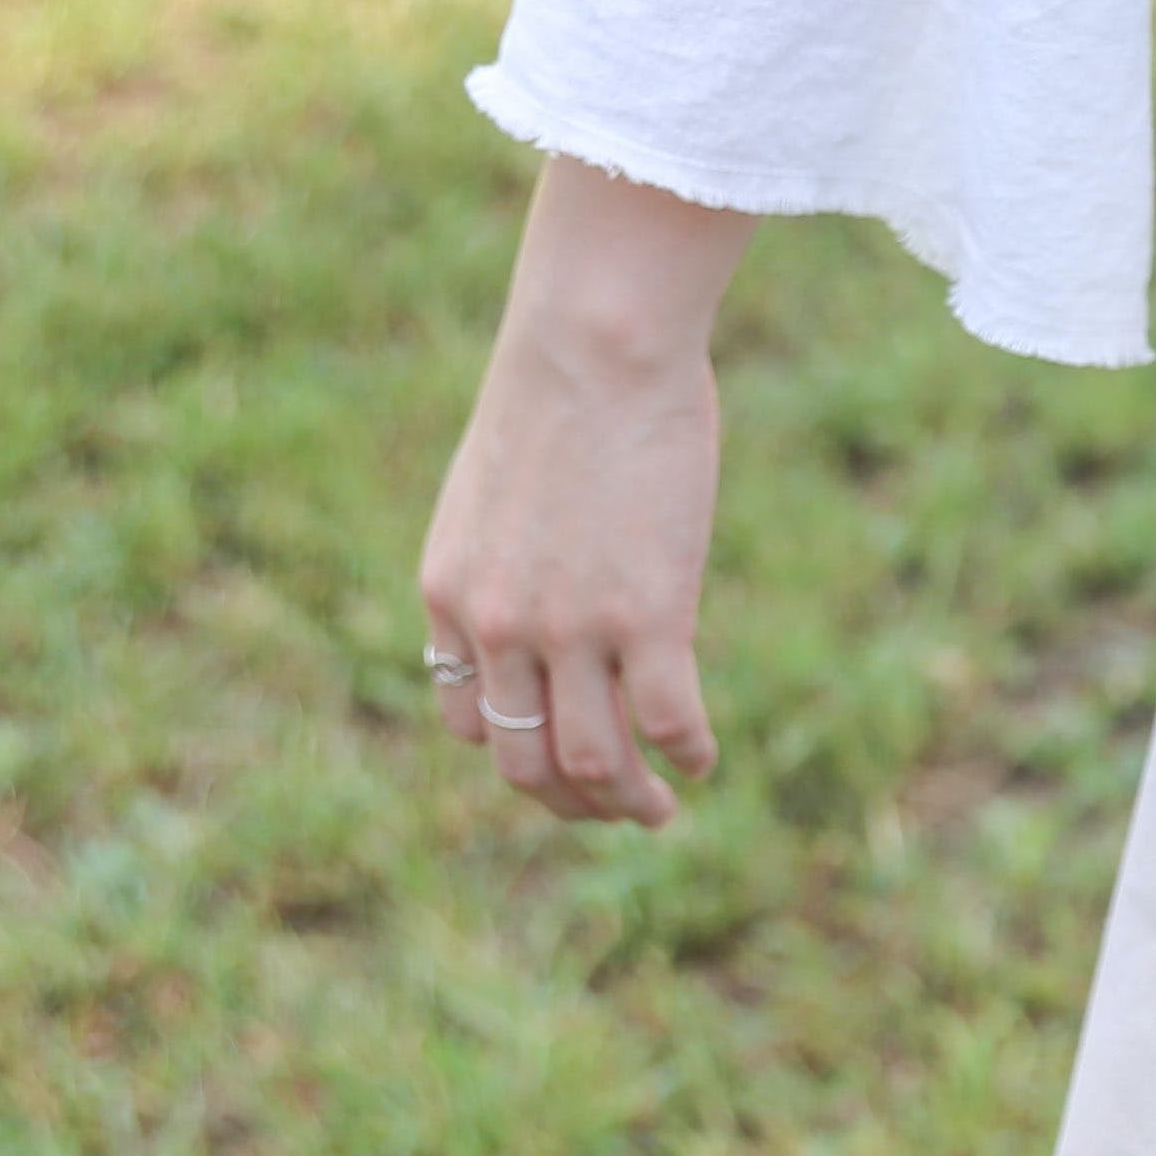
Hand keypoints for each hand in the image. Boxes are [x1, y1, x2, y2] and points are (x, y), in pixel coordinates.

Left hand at [417, 156, 758, 825]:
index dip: (517, 755)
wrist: (595, 344)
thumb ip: (504, 559)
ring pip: (594, 764)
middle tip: (618, 810)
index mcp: (451, 597)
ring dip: (631, 804)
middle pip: (525, 766)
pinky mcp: (648, 615)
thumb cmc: (560, 394)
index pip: (467, 723)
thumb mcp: (495, 490)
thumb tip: (544, 594)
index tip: (562, 758)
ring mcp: (572, 629)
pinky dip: (688, 755)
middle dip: (572, 806)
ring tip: (662, 808)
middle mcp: (500, 628)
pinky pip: (667, 722)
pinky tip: (703, 757)